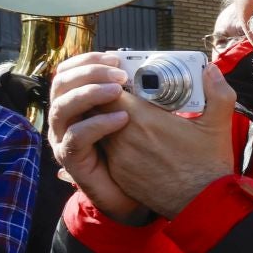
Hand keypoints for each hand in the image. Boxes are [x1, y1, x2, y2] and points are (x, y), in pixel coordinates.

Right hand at [47, 53, 147, 223]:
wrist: (136, 194)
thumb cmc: (141, 155)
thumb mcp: (152, 118)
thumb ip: (157, 94)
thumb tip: (191, 72)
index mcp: (81, 102)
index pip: (71, 71)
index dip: (89, 60)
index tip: (116, 58)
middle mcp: (68, 117)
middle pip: (61, 83)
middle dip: (88, 72)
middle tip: (119, 74)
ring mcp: (65, 137)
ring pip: (61, 106)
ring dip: (88, 93)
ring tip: (118, 90)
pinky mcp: (70, 158)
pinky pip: (76, 137)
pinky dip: (96, 124)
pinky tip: (122, 119)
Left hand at [100, 64, 236, 218]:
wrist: (202, 205)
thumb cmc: (209, 165)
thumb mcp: (218, 125)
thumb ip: (217, 93)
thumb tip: (212, 70)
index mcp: (144, 120)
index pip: (109, 91)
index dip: (114, 84)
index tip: (127, 82)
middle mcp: (124, 138)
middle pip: (102, 108)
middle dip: (112, 100)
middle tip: (130, 96)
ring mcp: (119, 158)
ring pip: (102, 129)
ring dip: (111, 121)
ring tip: (133, 119)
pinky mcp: (119, 173)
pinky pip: (108, 150)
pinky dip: (116, 142)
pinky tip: (136, 143)